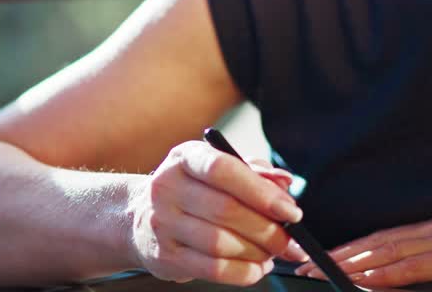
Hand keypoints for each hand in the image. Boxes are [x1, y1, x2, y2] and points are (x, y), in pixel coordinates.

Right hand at [128, 140, 306, 284]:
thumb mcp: (217, 169)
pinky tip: (256, 267)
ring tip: (271, 252)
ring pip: (221, 244)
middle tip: (289, 240)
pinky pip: (213, 269)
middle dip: (267, 230)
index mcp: (185, 158)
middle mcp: (167, 187)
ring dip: (256, 252)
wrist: (140, 215)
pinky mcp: (165, 256)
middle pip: (226, 211)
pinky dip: (243, 273)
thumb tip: (284, 181)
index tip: (291, 211)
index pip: (224, 170)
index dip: (262, 192)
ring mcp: (162, 223)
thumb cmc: (191, 189)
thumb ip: (254, 172)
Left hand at [295, 202, 431, 286]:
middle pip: (374, 243)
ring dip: (349, 264)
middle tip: (305, 265)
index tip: (325, 256)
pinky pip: (412, 268)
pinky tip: (364, 281)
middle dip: (338, 256)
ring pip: (384, 253)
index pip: (384, 237)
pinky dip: (384, 275)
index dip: (352, 247)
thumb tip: (424, 267)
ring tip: (321, 274)